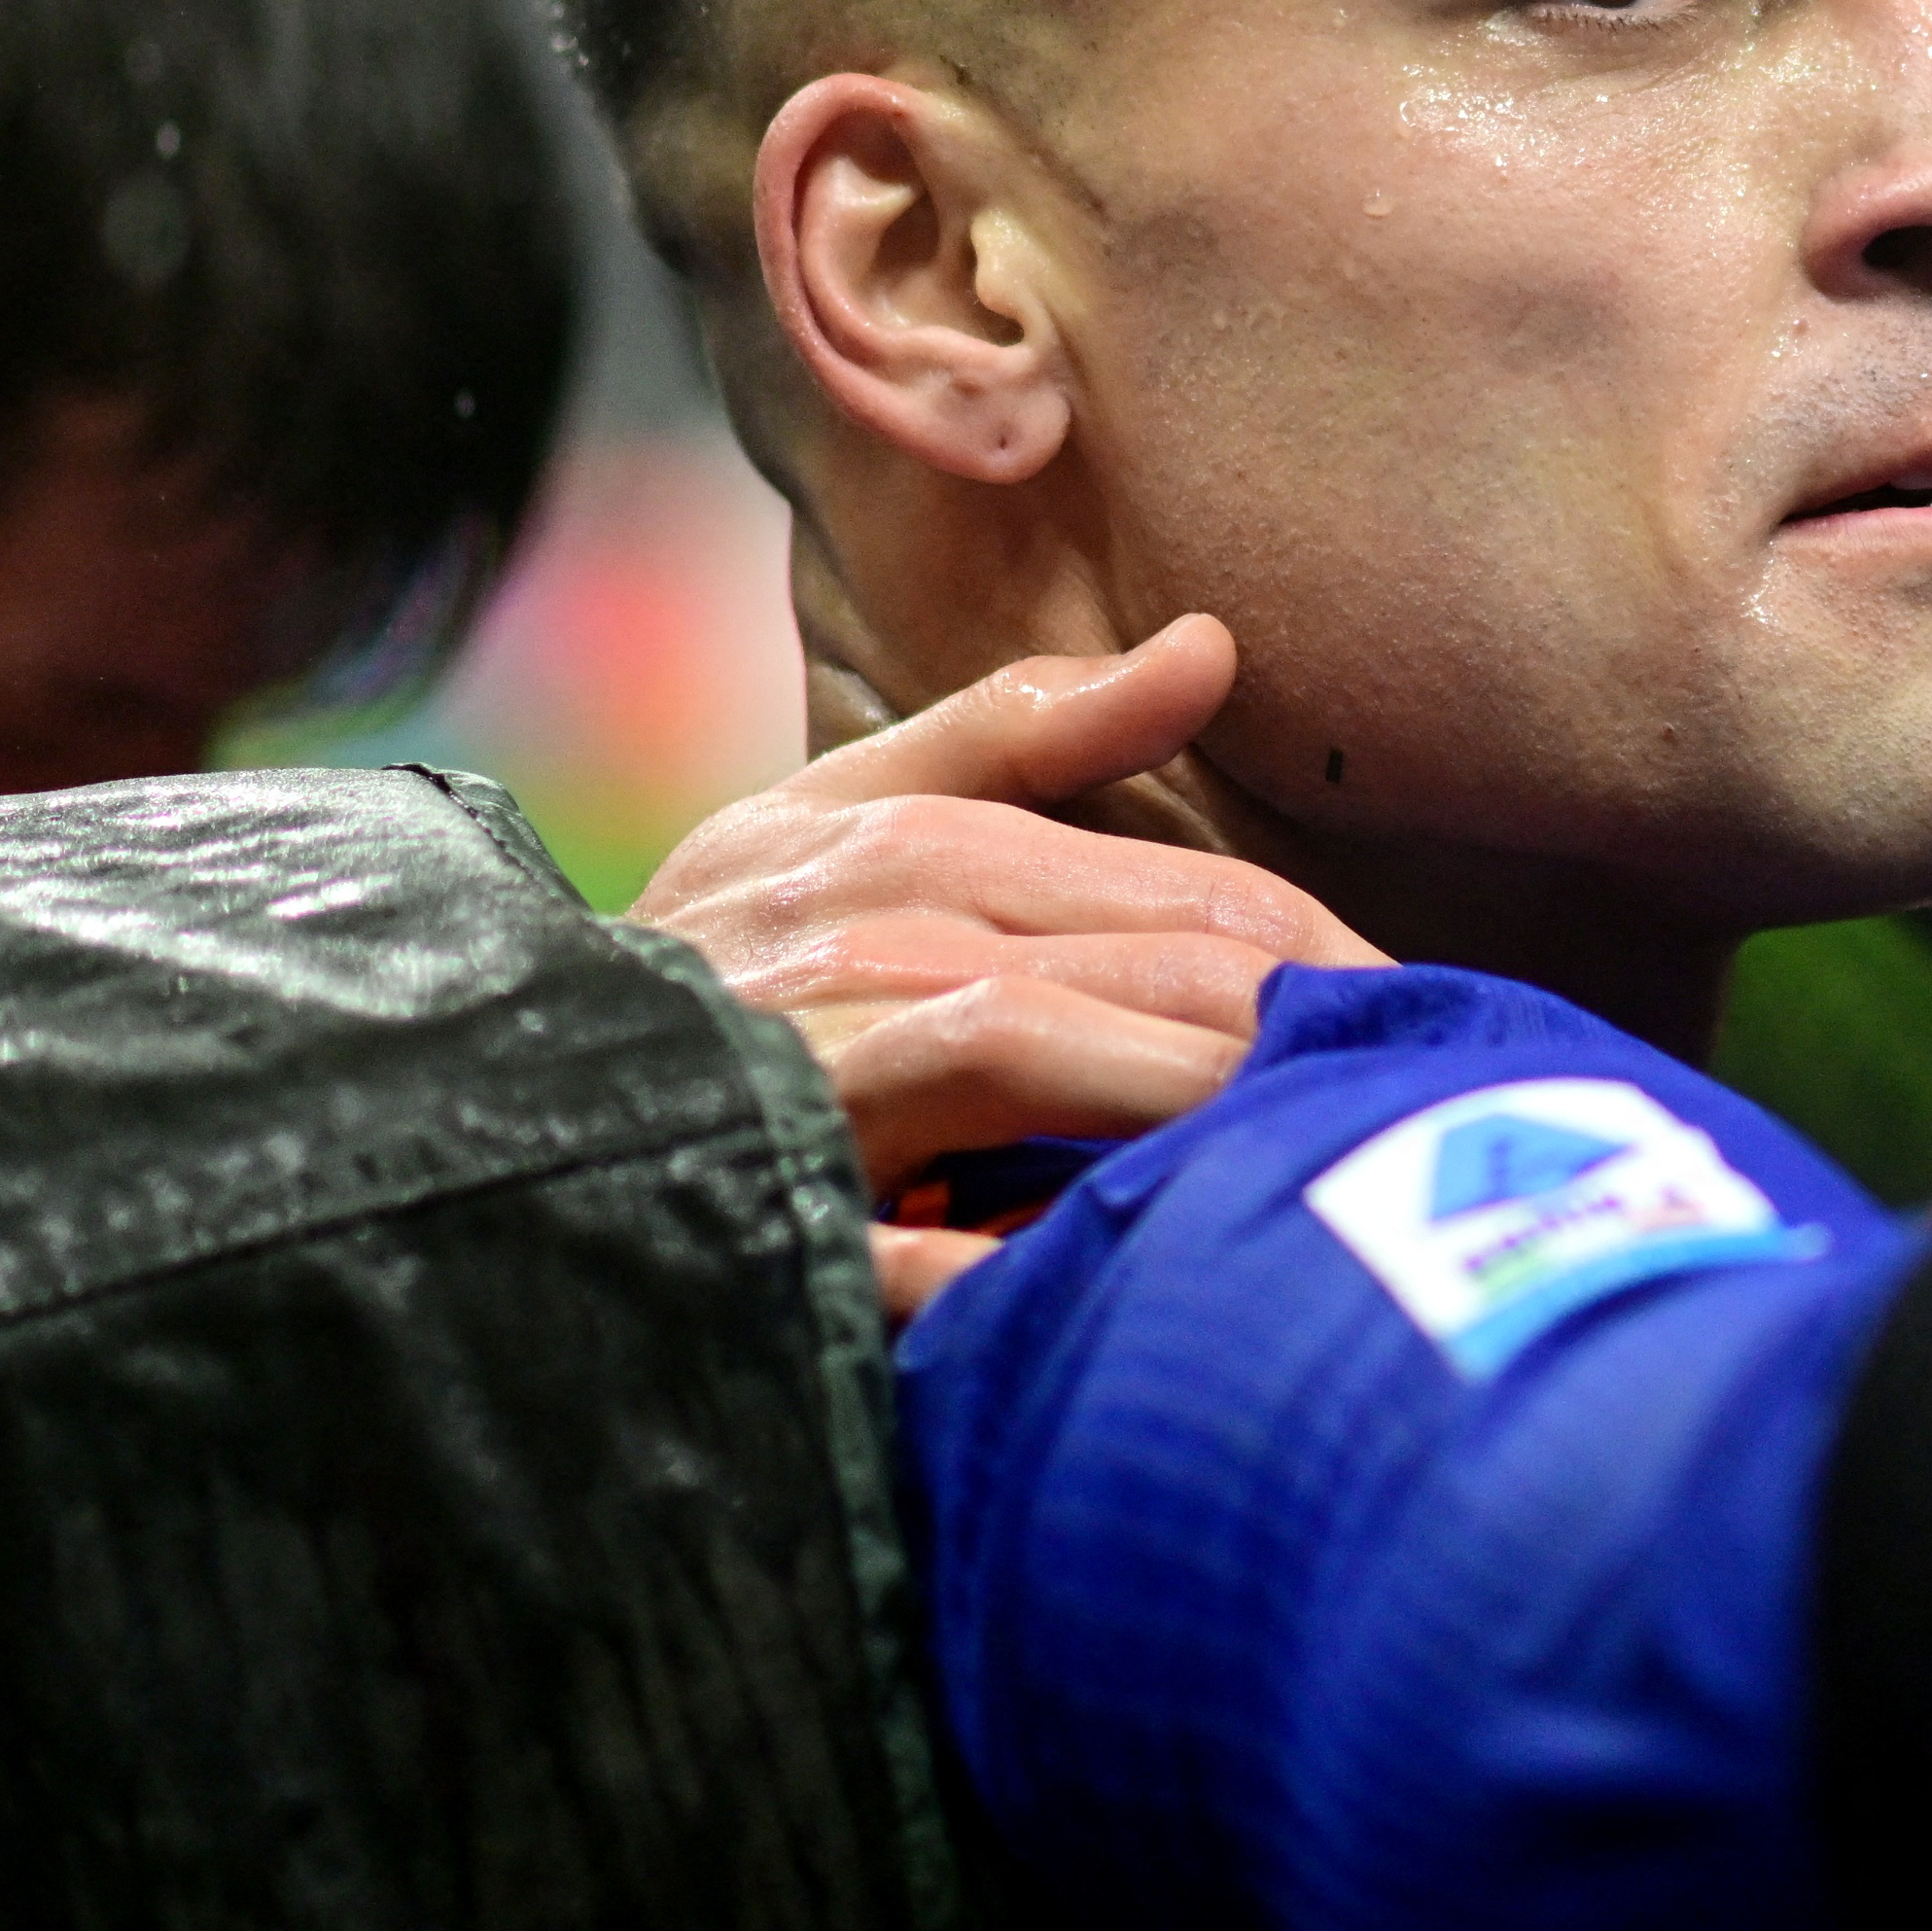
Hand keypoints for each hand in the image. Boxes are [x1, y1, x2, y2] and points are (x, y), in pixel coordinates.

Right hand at [630, 615, 1385, 1321]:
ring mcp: (810, 1053)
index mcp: (908, 843)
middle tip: (1451, 1117)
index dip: (1341, 971)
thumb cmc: (709, 973)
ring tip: (1337, 1174)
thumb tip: (1210, 644)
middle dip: (1322, 1041)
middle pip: (1167, 966)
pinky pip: (926, 1220)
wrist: (480, 1108)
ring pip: (1065, 1044)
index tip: (1440, 1041)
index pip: (1201, 901)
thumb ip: (1027, 736)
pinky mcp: (765, 1191)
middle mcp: (867, 927)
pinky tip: (1135, 1286)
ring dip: (1215, 1110)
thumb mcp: (844, 822)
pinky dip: (1027, 1251)